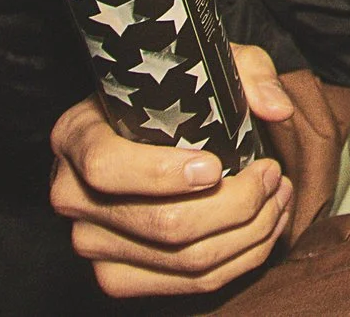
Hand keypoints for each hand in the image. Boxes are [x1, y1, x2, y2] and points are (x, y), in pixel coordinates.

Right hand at [48, 47, 298, 297]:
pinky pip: (189, 285)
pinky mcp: (117, 278)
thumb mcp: (206, 64)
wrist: (146, 138)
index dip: (161, 174)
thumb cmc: (172, 97)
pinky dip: (239, 261)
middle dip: (236, 204)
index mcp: (75, 136)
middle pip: (161, 224)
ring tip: (278, 199)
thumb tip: (275, 108)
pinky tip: (263, 229)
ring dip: (249, 234)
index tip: (215, 166)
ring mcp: (91, 244)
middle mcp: (71, 195)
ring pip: (185, 260)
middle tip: (272, 175)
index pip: (106, 168)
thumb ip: (247, 72)